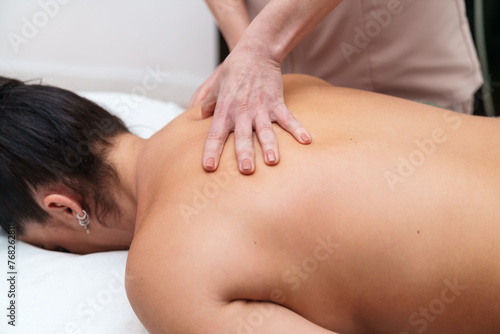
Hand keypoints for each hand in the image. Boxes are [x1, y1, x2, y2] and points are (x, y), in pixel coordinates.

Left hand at [193, 43, 311, 174]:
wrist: (255, 51)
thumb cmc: (234, 69)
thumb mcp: (216, 86)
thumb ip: (209, 104)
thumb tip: (200, 116)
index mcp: (225, 111)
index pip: (215, 135)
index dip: (211, 151)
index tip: (209, 167)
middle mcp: (242, 113)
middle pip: (242, 137)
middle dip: (244, 153)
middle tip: (246, 170)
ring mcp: (261, 108)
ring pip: (265, 131)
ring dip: (269, 146)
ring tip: (273, 161)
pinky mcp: (277, 103)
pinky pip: (288, 118)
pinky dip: (297, 129)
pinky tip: (306, 140)